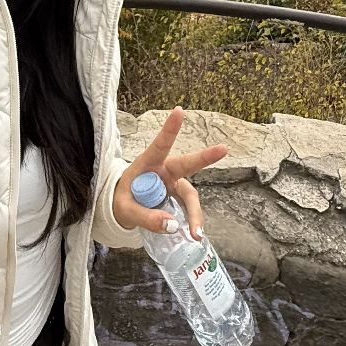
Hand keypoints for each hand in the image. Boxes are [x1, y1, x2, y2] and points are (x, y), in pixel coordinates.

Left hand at [113, 107, 227, 240]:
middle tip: (224, 148)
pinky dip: (191, 221)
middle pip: (187, 164)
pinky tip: (193, 234)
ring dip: (195, 213)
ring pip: (190, 195)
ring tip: (195, 233)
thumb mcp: (125, 209)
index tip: (179, 111)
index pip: (160, 144)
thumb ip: (145, 217)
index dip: (170, 129)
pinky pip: (188, 208)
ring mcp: (173, 183)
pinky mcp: (177, 196)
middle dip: (205, 156)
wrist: (122, 207)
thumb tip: (173, 225)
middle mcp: (164, 170)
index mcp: (148, 163)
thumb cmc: (121, 200)